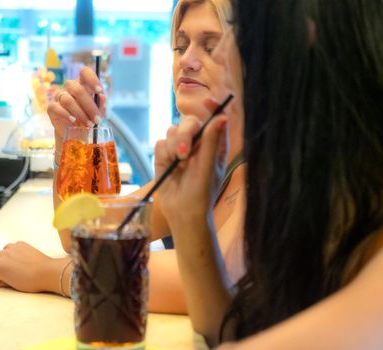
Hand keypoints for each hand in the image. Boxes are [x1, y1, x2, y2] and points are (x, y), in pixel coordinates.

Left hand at [0, 241, 53, 292]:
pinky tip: (14, 282)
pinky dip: (1, 283)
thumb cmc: (43, 269)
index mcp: (18, 245)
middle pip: (1, 263)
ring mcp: (1, 256)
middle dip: (7, 270)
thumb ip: (22, 258)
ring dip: (4, 275)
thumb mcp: (31, 258)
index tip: (25, 270)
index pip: (9, 257)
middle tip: (21, 275)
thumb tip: (16, 267)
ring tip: (18, 278)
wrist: (46, 272)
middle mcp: (8, 248)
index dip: (15, 267)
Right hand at [47, 66, 106, 142]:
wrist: (76, 134)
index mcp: (82, 84)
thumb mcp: (98, 113)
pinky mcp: (52, 107)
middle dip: (90, 106)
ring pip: (68, 100)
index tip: (99, 91)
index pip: (84, 72)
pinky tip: (75, 123)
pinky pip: (58, 108)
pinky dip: (68, 116)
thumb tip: (102, 96)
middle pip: (78, 89)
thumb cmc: (88, 119)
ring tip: (89, 124)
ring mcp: (59, 96)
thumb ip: (101, 105)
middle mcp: (69, 87)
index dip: (92, 79)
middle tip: (97, 119)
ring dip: (81, 114)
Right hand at [154, 104, 228, 228]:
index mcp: (214, 145)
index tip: (207, 101)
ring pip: (172, 131)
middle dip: (185, 133)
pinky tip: (169, 166)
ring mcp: (180, 150)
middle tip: (183, 152)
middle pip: (189, 122)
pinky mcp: (164, 157)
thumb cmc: (202, 194)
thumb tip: (222, 117)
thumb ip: (211, 142)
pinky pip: (160, 143)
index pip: (214, 119)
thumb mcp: (208, 167)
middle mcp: (197, 145)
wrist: (182, 214)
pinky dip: (164, 153)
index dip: (212, 107)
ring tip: (178, 163)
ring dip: (174, 145)